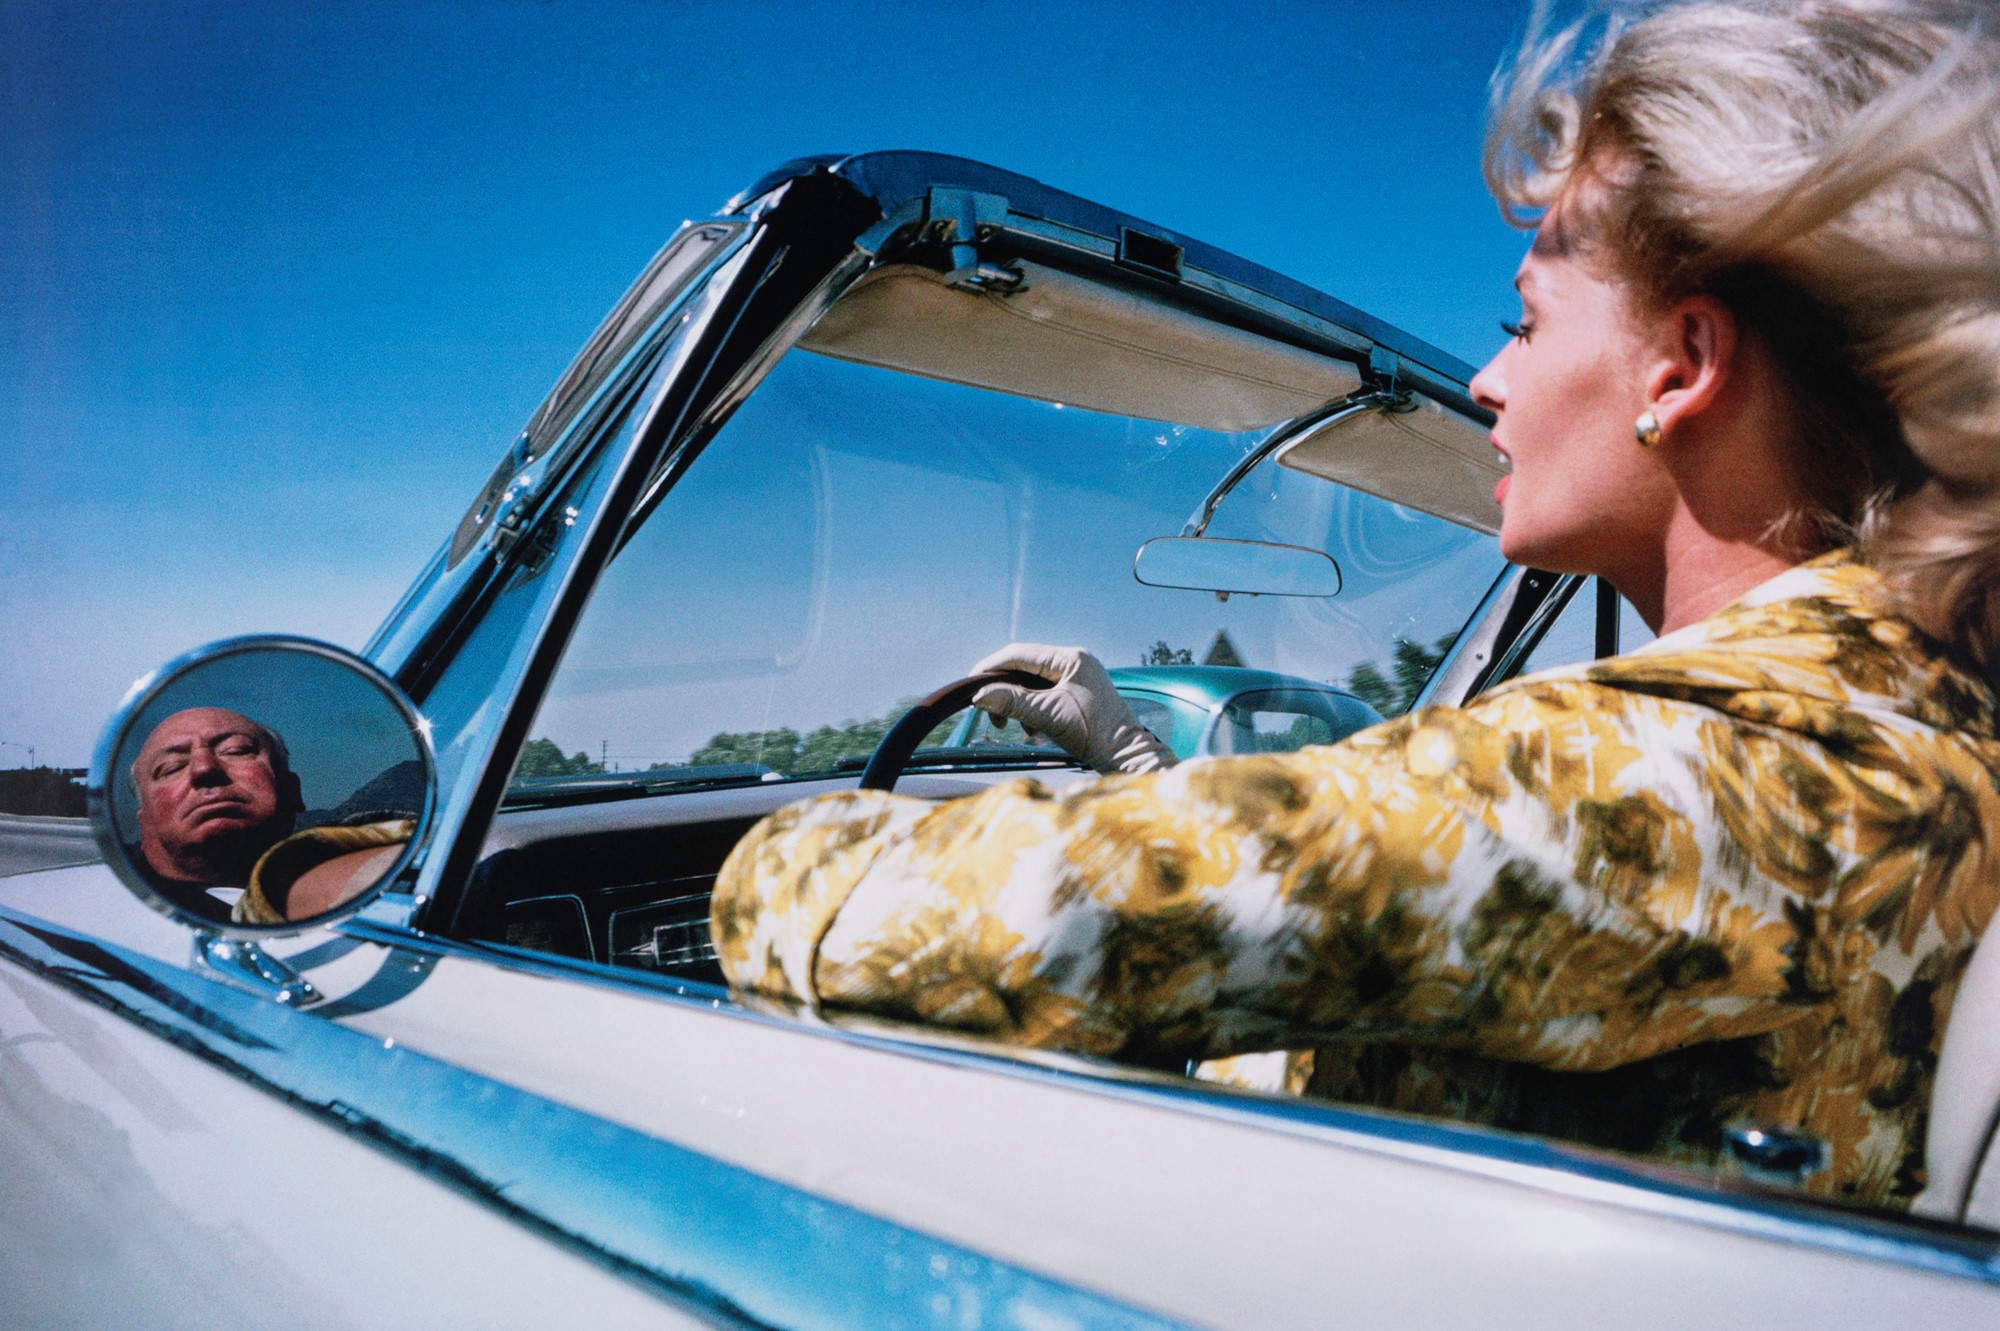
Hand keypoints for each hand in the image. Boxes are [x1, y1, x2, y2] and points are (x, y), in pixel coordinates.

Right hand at [971, 643, 1176, 773]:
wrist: (1124, 755)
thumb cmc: (1093, 734)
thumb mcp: (1048, 716)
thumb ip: (1012, 702)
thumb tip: (978, 696)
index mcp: (1070, 658)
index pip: (1019, 654)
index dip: (991, 668)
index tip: (970, 685)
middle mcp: (1073, 660)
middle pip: (1023, 667)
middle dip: (1002, 689)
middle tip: (987, 712)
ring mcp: (1076, 675)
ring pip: (1031, 681)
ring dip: (1015, 702)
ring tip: (1008, 726)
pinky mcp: (1076, 690)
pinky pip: (1043, 692)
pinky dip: (1030, 708)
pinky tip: (1031, 729)